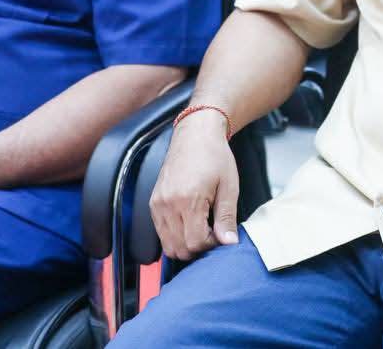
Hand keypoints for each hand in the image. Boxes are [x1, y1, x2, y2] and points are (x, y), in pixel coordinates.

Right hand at [149, 110, 238, 260]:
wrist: (195, 134)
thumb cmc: (215, 156)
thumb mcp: (229, 186)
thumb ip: (227, 217)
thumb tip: (229, 243)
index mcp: (188, 200)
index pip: (195, 243)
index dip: (211, 245)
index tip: (220, 234)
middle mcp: (168, 204)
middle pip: (179, 248)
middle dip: (198, 248)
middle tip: (213, 233)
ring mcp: (157, 204)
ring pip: (167, 245)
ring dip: (185, 244)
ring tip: (202, 228)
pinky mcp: (153, 202)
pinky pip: (160, 232)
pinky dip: (175, 235)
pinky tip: (190, 222)